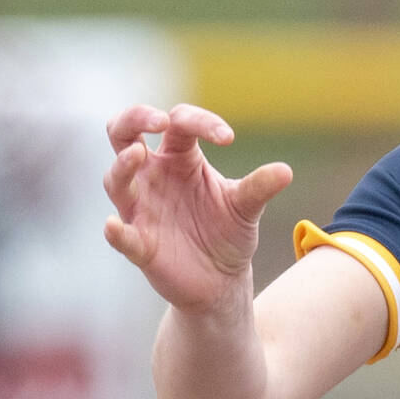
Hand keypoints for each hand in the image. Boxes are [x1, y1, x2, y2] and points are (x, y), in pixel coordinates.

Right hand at [102, 103, 293, 314]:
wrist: (222, 280)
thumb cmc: (227, 232)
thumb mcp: (246, 207)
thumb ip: (259, 187)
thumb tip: (286, 171)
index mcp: (180, 158)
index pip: (180, 124)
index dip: (201, 122)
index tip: (228, 138)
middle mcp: (153, 176)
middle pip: (124, 133)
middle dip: (135, 118)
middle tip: (160, 120)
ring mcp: (141, 208)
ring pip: (116, 179)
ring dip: (123, 166)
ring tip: (137, 156)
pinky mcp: (139, 244)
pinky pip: (121, 235)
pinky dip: (116, 231)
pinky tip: (113, 226)